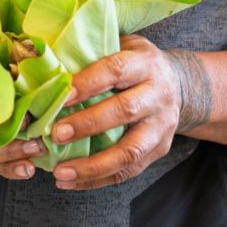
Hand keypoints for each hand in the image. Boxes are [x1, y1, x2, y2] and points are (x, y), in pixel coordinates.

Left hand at [49, 35, 211, 190]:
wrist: (179, 84)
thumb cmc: (135, 62)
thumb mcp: (122, 45)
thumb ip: (92, 52)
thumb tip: (47, 64)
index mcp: (145, 63)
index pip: (116, 70)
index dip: (88, 83)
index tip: (61, 95)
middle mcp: (158, 95)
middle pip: (124, 112)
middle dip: (87, 125)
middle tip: (55, 135)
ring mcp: (161, 126)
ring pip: (130, 151)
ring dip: (93, 166)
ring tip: (60, 173)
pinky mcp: (159, 149)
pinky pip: (129, 170)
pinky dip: (98, 179)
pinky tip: (72, 182)